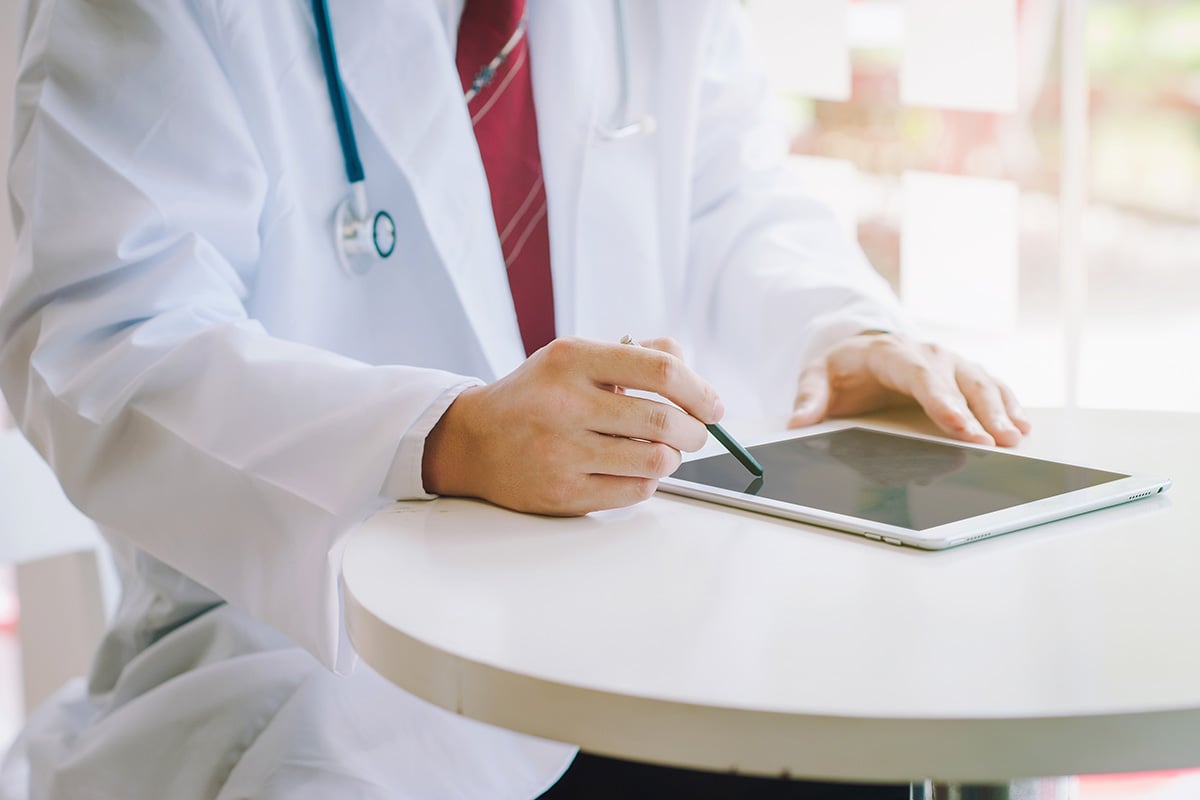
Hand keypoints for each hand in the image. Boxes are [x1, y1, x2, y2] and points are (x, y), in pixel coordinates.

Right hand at [422, 337, 722, 515]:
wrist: (474, 441)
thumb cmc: (537, 396)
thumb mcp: (575, 358)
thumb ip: (634, 355)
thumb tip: (691, 369)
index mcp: (572, 359)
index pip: (660, 369)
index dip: (700, 389)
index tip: (713, 405)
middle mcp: (564, 403)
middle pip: (664, 419)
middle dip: (695, 430)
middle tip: (695, 432)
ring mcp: (561, 452)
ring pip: (655, 460)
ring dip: (671, 457)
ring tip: (661, 450)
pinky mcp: (563, 493)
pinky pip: (634, 491)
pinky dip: (647, 481)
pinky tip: (633, 469)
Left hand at [788, 332, 1030, 445]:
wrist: (861, 349)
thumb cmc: (842, 368)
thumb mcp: (817, 376)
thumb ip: (809, 397)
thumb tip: (797, 422)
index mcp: (891, 353)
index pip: (920, 376)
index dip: (942, 401)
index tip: (958, 426)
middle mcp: (927, 353)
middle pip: (959, 380)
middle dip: (980, 412)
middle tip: (996, 442)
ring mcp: (949, 362)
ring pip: (981, 382)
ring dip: (1001, 410)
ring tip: (1015, 437)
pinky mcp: (962, 373)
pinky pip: (990, 386)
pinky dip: (1008, 403)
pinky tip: (1023, 424)